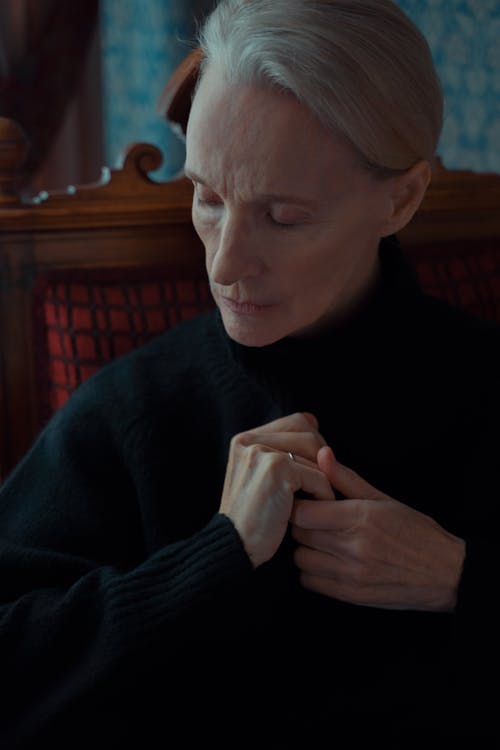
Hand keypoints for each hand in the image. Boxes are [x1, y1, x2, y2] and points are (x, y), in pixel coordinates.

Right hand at [219, 412, 334, 567]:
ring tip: (319, 500)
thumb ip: (283, 450)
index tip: (314, 470)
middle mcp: (249, 440)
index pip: (296, 421)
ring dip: (325, 479)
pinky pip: (318, 475)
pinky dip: (324, 495)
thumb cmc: (254, 518)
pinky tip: (317, 511)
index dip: (314, 444)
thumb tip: (312, 419)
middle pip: (309, 433)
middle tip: (319, 488)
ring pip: (316, 453)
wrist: (236, 547)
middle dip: (322, 461)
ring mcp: (261, 451)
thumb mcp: (262, 478)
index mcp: (244, 439)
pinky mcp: (276, 468)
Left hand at [291, 446, 465, 610]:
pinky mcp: (351, 595)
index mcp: (360, 517)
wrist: (446, 573)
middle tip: (314, 521)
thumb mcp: (384, 499)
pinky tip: (327, 562)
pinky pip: (310, 582)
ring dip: (306, 550)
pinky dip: (312, 572)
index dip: (300, 505)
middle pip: (299, 534)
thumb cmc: (416, 531)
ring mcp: (350, 574)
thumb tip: (322, 454)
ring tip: (321, 543)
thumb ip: (347, 478)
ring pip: (301, 559)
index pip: (303, 512)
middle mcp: (352, 546)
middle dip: (302, 525)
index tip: (307, 503)